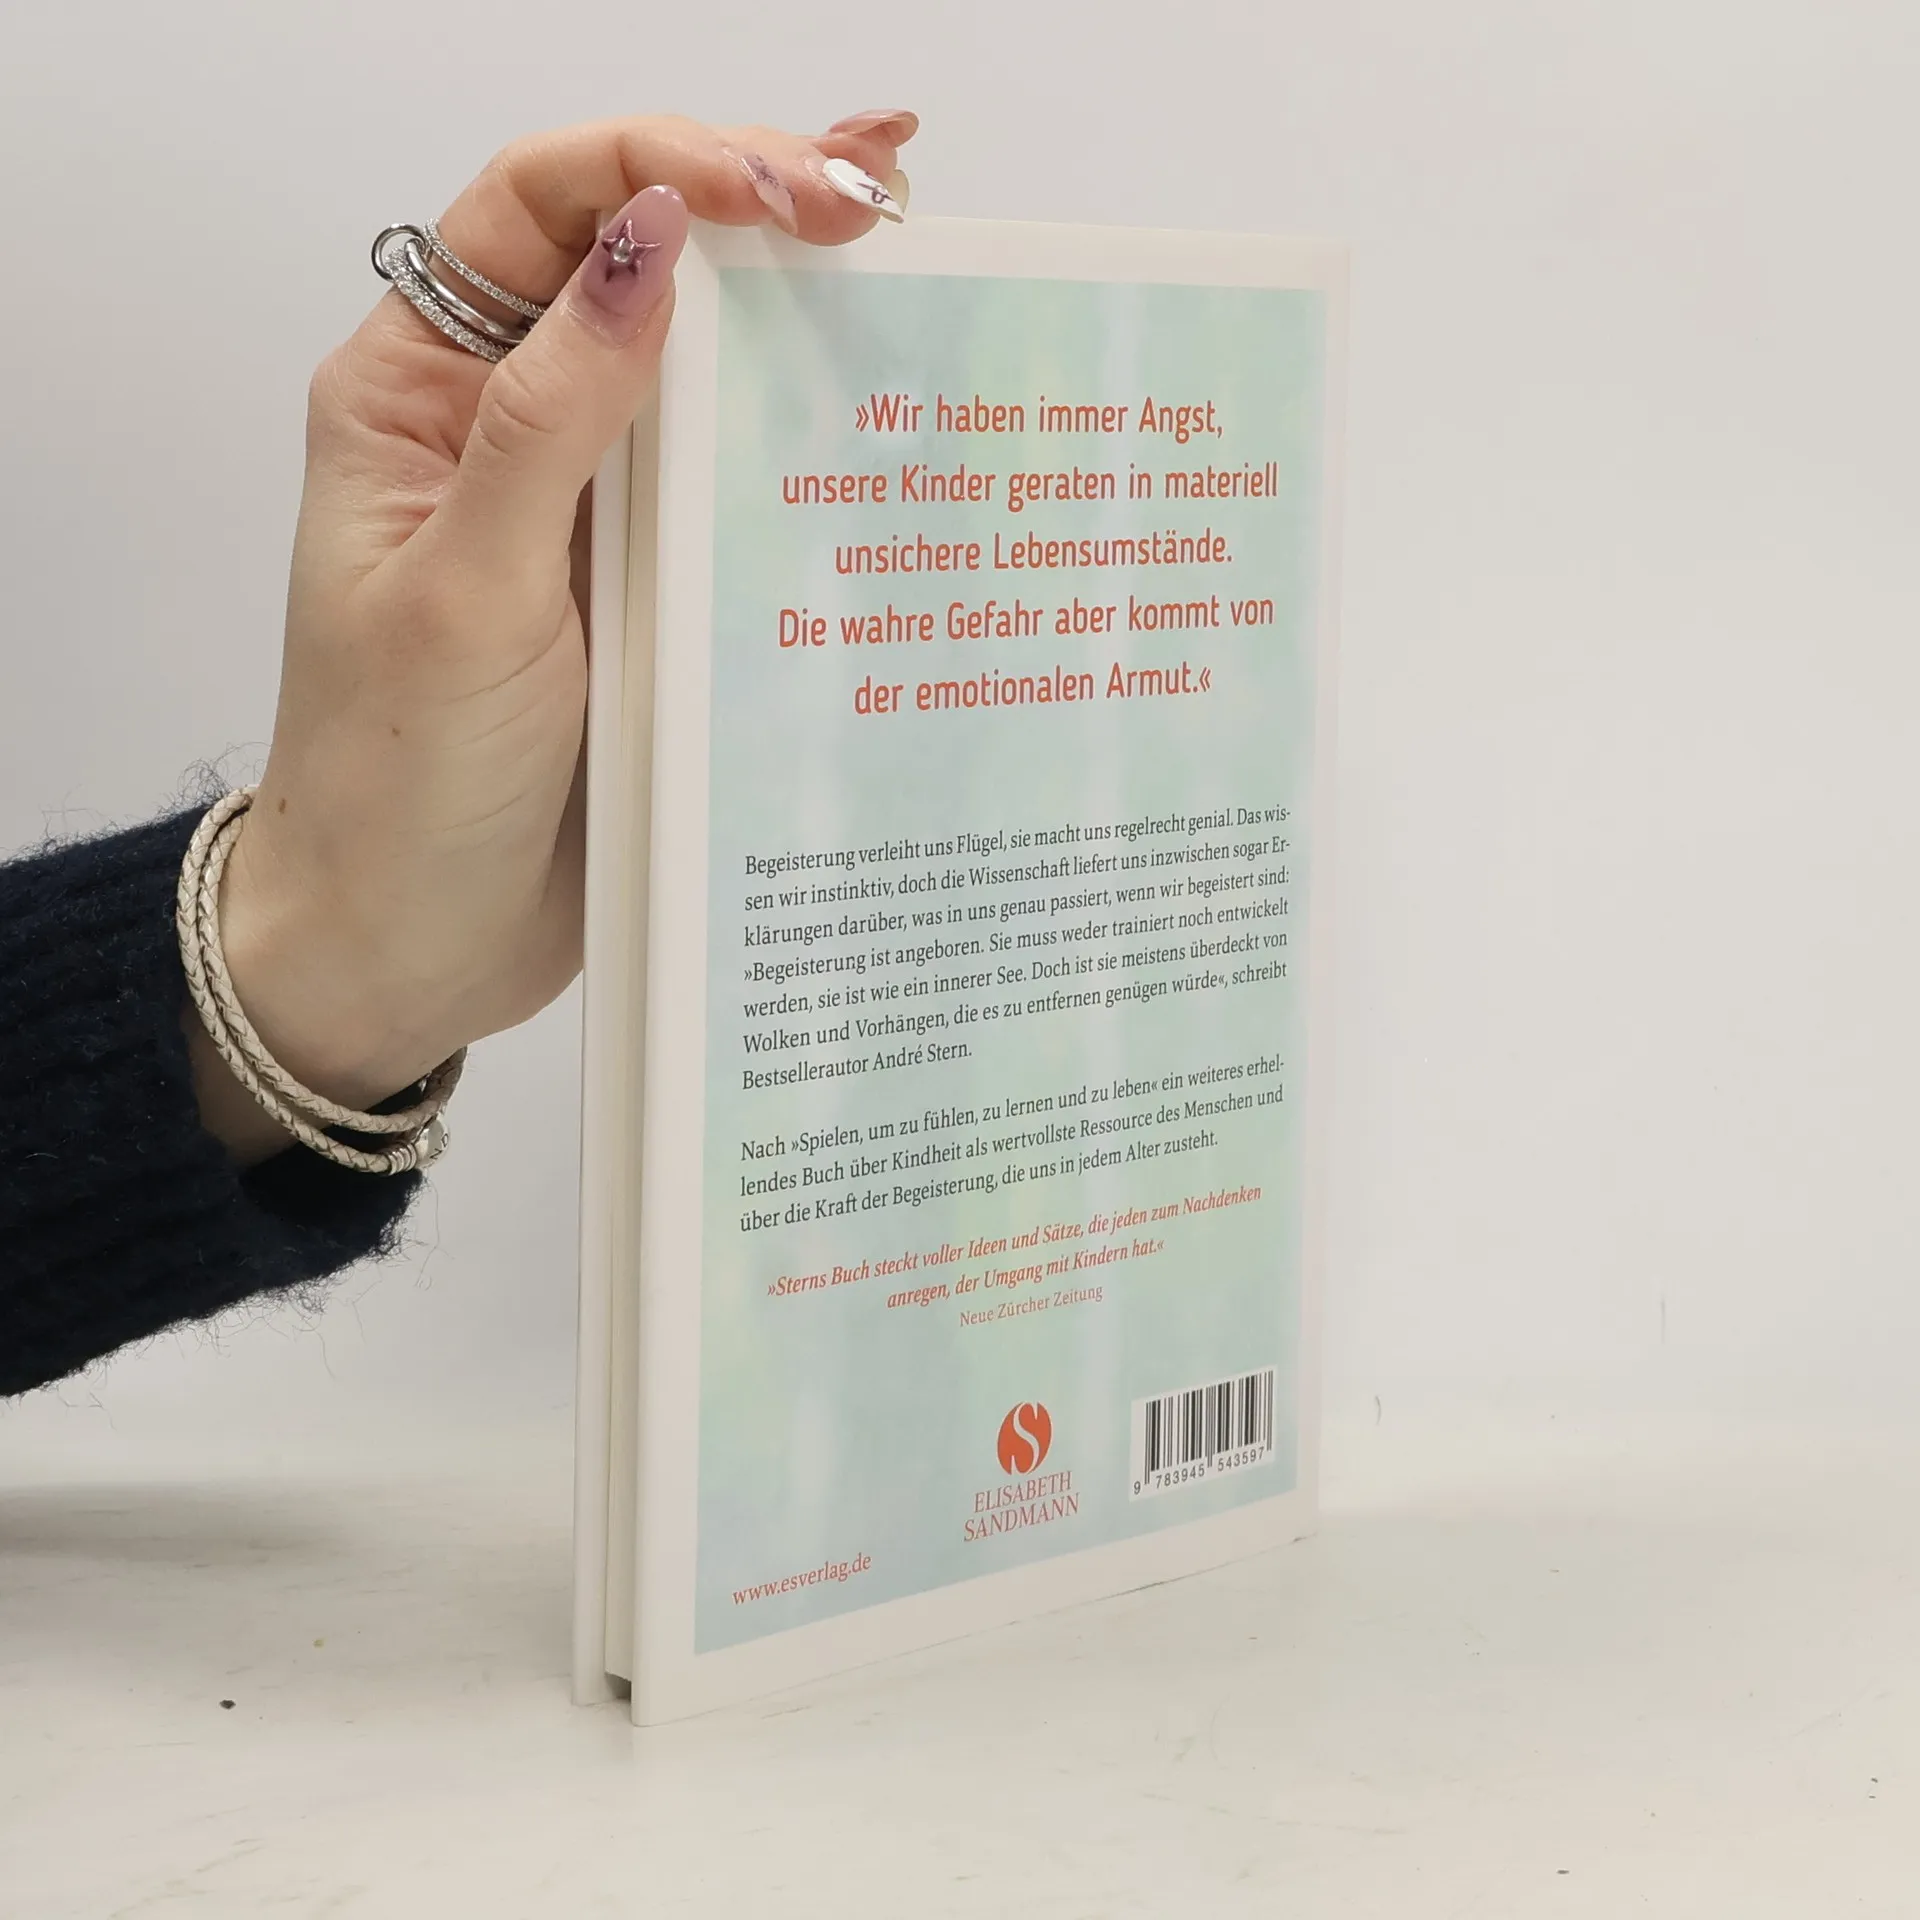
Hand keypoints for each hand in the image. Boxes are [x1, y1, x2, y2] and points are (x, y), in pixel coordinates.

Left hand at [187, 111, 917, 1161]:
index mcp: (420, 396)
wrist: (413, 950)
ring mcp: (588, 508)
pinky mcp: (650, 587)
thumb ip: (553, 420)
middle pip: (632, 261)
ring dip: (793, 302)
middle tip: (875, 199)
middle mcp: (506, 428)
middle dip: (750, 202)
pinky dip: (804, 430)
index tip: (780, 191)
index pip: (538, 209)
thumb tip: (647, 240)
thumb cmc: (401, 787)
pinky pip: (730, 481)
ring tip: (907, 245)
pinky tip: (885, 383)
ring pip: (696, 367)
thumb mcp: (470, 596)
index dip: (659, 166)